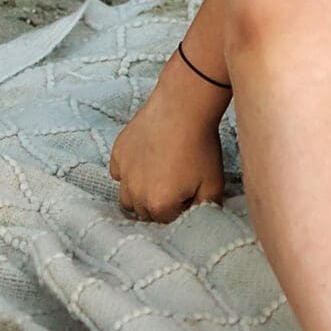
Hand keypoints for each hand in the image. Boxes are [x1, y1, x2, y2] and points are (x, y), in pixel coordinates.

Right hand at [109, 83, 225, 223]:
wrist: (183, 108)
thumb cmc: (200, 147)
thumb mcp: (214, 184)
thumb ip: (206, 207)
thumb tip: (200, 216)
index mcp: (158, 205)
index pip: (167, 222)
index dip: (180, 211)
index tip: (190, 196)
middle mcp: (135, 193)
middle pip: (145, 213)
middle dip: (160, 206)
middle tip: (178, 186)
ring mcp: (122, 173)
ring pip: (127, 197)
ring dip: (141, 194)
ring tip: (160, 178)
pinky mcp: (117, 154)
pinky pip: (119, 173)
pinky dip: (130, 173)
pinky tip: (148, 161)